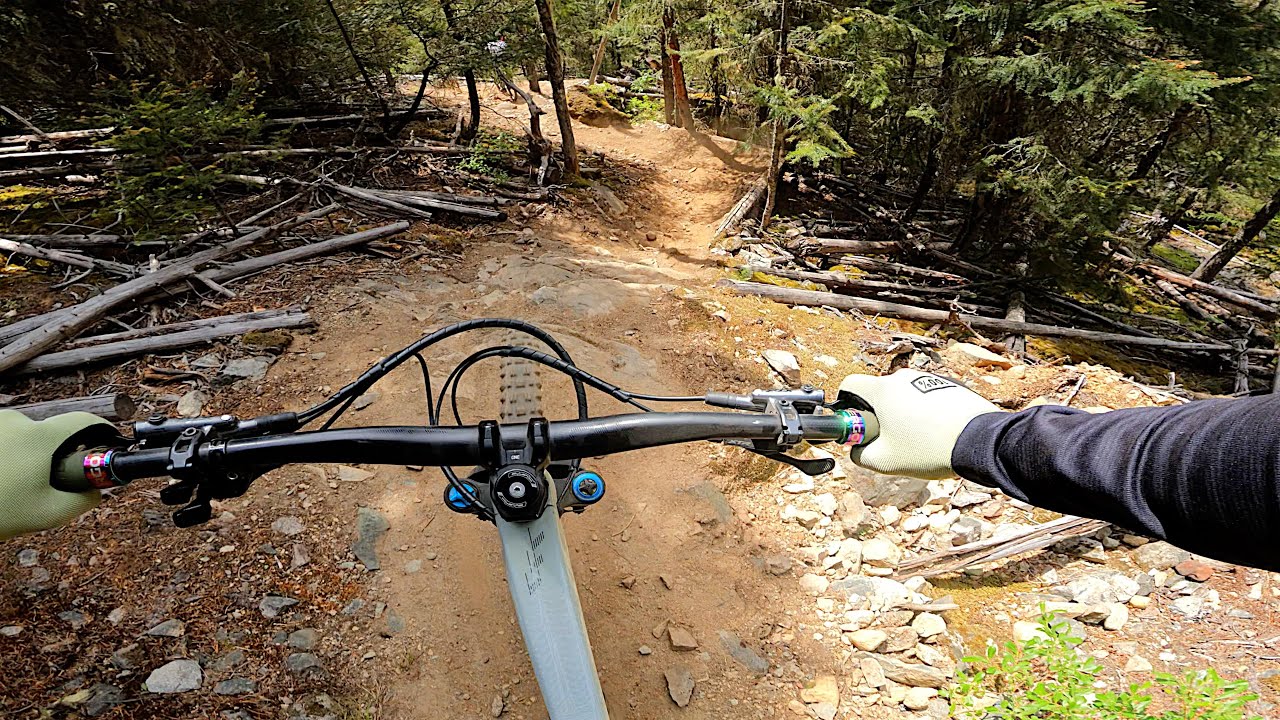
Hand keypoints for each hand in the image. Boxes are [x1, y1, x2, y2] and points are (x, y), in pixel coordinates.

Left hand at [0, 410, 113, 540]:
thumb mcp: (47, 514)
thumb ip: (83, 500)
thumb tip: (96, 489)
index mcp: (39, 437)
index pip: (84, 420)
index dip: (101, 432)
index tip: (105, 445)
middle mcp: (16, 421)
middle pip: (48, 433)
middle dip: (51, 455)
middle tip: (39, 485)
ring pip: (20, 437)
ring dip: (21, 457)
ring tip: (6, 487)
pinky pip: (1, 439)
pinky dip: (2, 456)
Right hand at [837, 369, 1001, 479]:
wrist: (980, 442)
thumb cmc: (929, 449)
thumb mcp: (885, 462)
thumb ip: (860, 454)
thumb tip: (857, 449)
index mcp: (884, 390)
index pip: (850, 383)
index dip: (845, 403)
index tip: (856, 422)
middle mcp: (904, 377)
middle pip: (879, 392)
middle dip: (878, 415)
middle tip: (889, 440)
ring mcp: (929, 379)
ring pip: (904, 395)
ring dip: (903, 414)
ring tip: (919, 441)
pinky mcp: (950, 386)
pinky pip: (927, 397)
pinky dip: (926, 412)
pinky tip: (937, 434)